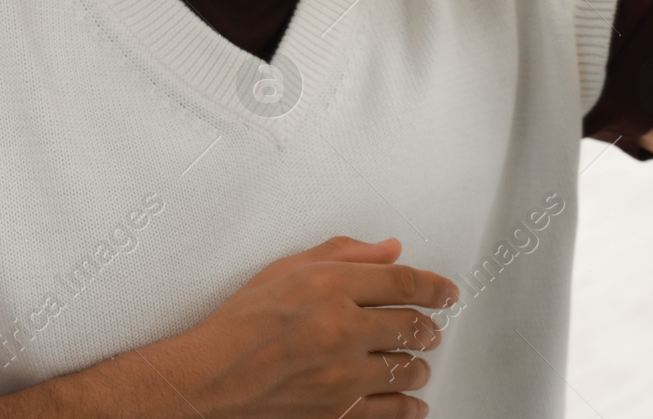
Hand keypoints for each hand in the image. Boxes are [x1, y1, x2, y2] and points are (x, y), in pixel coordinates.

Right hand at [0, 236, 455, 418]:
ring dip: (419, 365)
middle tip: (432, 327)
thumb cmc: (237, 326)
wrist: (205, 383)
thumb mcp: (285, 270)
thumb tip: (389, 250)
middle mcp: (342, 331)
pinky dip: (408, 407)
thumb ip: (344, 254)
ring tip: (418, 363)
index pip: (404, 282)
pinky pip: (390, 412)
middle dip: (428, 326)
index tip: (447, 291)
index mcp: (331, 288)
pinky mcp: (338, 414)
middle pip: (411, 326)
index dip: (434, 286)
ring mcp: (343, 378)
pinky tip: (412, 404)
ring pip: (406, 370)